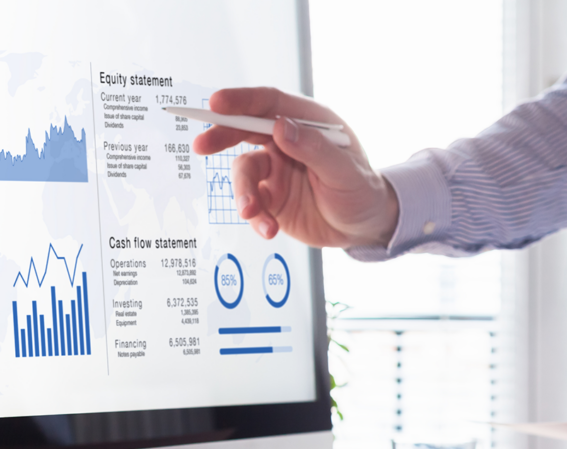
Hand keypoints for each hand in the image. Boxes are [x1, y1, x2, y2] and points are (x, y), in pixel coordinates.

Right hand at [192, 87, 398, 247]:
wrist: (364, 228)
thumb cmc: (362, 191)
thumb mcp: (346, 171)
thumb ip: (314, 149)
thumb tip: (282, 127)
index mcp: (308, 123)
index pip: (270, 103)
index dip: (242, 101)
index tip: (217, 103)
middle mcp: (287, 142)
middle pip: (245, 130)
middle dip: (221, 136)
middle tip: (202, 145)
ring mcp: (276, 170)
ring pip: (244, 172)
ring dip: (243, 193)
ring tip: (253, 213)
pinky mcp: (271, 198)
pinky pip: (252, 203)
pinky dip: (255, 217)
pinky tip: (269, 229)